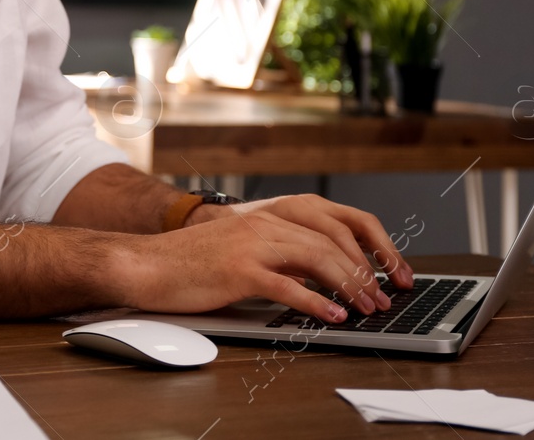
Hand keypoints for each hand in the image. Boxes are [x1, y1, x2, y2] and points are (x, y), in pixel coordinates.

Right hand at [189, 194, 413, 305]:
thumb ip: (279, 254)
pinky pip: (287, 286)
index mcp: (269, 217)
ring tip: (367, 308)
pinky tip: (333, 316)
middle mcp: (264, 224)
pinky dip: (316, 303)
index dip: (367, 248)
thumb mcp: (242, 248)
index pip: (335, 223)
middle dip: (364, 272)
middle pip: (332, 241)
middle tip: (381, 299)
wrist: (147, 264)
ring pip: (317, 259)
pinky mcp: (238, 271)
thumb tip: (322, 276)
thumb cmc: (191, 263)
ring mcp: (251, 246)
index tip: (386, 273)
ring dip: (349, 287)